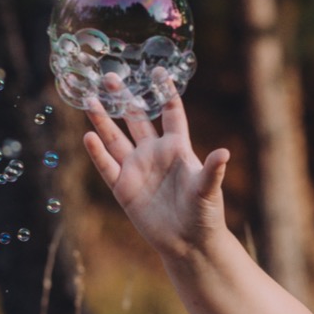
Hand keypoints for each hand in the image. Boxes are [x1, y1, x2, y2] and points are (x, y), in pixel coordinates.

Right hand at [81, 73, 230, 259]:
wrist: (188, 243)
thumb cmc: (204, 214)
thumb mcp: (208, 191)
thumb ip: (212, 171)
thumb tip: (224, 153)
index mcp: (177, 148)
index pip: (170, 113)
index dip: (164, 92)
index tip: (157, 70)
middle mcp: (154, 154)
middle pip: (136, 119)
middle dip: (124, 98)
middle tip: (111, 76)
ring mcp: (137, 169)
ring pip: (116, 139)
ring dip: (103, 120)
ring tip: (90, 100)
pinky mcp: (124, 188)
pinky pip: (108, 166)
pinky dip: (97, 153)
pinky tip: (88, 137)